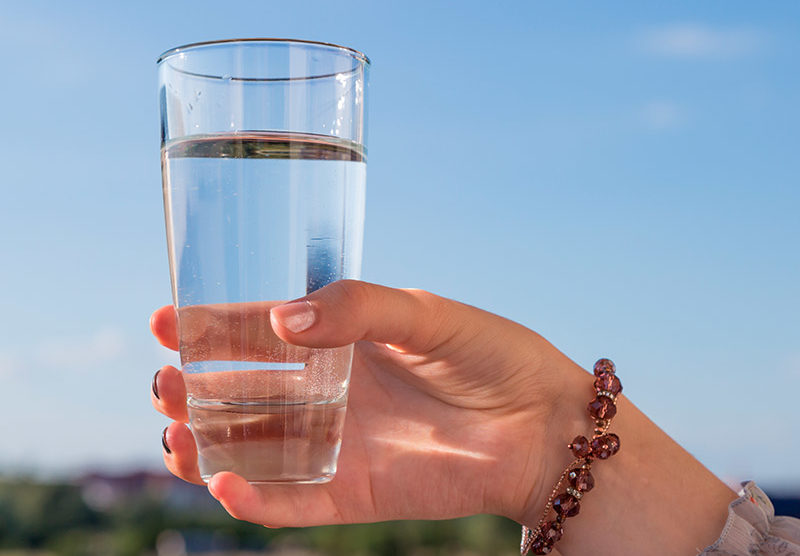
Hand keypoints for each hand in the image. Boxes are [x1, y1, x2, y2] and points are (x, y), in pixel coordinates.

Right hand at [150, 280, 583, 527]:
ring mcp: (338, 444)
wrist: (542, 425)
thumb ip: (357, 308)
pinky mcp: (356, 492)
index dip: (209, 326)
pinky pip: (293, 502)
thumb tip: (281, 317)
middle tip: (165, 385)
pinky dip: (255, 500)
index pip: (258, 333)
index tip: (164, 319)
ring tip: (176, 436)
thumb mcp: (425, 313)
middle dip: (193, 391)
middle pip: (241, 394)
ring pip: (253, 450)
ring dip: (208, 447)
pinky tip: (224, 485)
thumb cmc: (491, 356)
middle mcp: (329, 393)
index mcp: (340, 340)